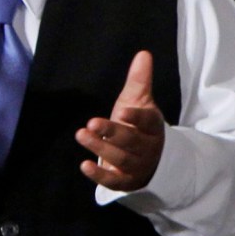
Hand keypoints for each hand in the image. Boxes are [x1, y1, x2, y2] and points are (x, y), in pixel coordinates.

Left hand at [77, 50, 165, 190]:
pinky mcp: (126, 181)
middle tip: (91, 122)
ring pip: (120, 159)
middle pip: (131, 141)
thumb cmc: (139, 126)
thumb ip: (140, 81)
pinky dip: (99, 175)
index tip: (123, 111)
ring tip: (81, 135)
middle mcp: (148, 147)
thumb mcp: (140, 103)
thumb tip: (143, 53)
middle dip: (112, 132)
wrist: (150, 160)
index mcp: (153, 127)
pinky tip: (84, 166)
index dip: (137, 117)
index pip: (148, 122)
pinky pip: (114, 181)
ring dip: (100, 148)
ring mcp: (137, 166)